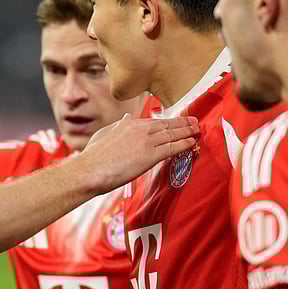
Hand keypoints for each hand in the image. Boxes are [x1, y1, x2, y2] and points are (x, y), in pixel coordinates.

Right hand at [78, 114, 199, 192]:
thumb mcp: (105, 134)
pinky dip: (184, 144)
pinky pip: (172, 148)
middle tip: (195, 121)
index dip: (169, 121)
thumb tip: (126, 118)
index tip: (178, 120)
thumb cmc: (94, 156)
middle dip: (182, 123)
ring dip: (186, 132)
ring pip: (172, 134)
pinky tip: (192, 143)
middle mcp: (139, 129)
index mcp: (129, 124)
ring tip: (197, 130)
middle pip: (166, 125)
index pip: (154, 121)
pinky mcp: (150, 155)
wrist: (90, 170)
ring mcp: (146, 141)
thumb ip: (119, 126)